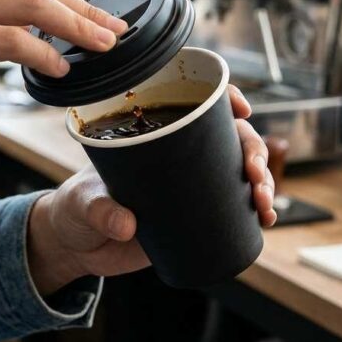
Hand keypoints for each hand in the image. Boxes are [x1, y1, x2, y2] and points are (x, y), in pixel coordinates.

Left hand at [27, 86, 275, 294]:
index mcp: (151, 132)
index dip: (225, 98)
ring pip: (239, 169)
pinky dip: (256, 208)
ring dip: (263, 181)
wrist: (75, 244)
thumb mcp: (83, 202)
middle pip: (229, 136)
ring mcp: (190, 182)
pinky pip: (234, 204)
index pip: (194, 101)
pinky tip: (266, 218)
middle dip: (253, 150)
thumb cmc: (75, 208)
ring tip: (264, 203)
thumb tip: (127, 225)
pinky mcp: (195, 213)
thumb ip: (100, 210)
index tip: (241, 110)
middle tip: (254, 174)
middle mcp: (177, 152)